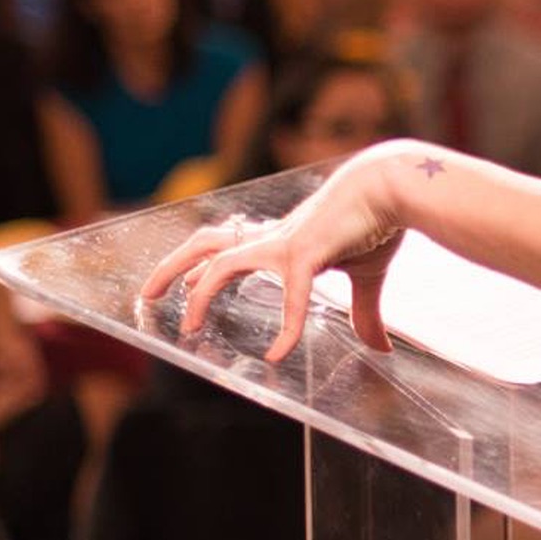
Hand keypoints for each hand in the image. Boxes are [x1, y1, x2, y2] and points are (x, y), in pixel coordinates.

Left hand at [139, 155, 401, 361]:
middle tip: (147, 294)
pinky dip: (286, 328)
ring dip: (198, 291)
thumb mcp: (366, 273)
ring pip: (222, 259)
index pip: (230, 246)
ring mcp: (285, 244)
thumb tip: (381, 348)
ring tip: (186, 324)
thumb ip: (363, 313)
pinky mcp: (306, 253)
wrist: (393, 184)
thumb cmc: (378, 218)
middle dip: (174, 266)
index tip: (186, 284)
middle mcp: (275, 238)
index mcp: (284, 238)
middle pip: (209, 243)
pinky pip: (289, 297)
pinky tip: (279, 355)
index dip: (203, 265)